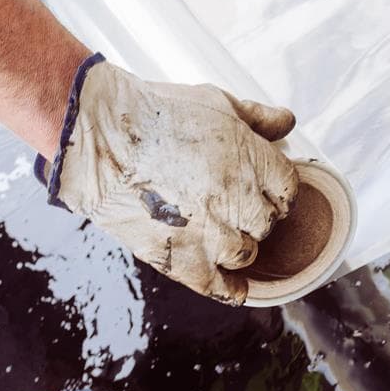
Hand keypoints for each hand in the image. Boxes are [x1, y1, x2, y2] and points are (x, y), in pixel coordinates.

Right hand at [44, 60, 299, 304]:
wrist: (101, 140)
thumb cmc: (156, 115)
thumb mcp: (216, 102)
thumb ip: (258, 116)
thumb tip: (287, 122)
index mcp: (253, 161)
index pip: (289, 189)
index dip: (274, 187)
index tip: (261, 187)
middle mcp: (239, 201)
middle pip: (269, 222)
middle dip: (254, 212)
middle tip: (229, 202)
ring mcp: (212, 234)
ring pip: (248, 253)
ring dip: (238, 242)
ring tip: (215, 228)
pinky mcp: (182, 259)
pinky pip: (220, 286)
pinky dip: (231, 288)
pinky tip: (233, 284)